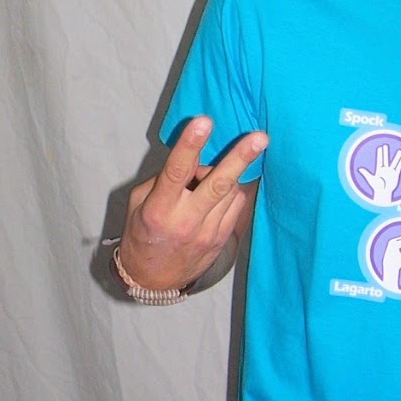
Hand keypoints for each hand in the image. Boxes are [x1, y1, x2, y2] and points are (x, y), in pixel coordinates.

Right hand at [119, 116, 266, 289]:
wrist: (153, 279)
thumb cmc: (142, 232)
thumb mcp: (140, 202)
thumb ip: (164, 178)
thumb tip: (194, 156)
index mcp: (158, 209)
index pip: (176, 171)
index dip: (190, 144)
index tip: (203, 121)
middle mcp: (185, 221)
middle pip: (218, 184)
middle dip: (240, 158)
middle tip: (260, 137)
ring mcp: (207, 233)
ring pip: (230, 191)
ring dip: (224, 175)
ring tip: (204, 181)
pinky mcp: (221, 240)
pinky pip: (235, 205)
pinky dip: (229, 193)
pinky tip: (214, 197)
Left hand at [358, 143, 400, 205]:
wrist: (383, 193)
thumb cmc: (376, 187)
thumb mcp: (370, 179)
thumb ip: (366, 173)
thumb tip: (359, 169)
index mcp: (379, 169)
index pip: (380, 159)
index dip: (380, 153)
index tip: (380, 147)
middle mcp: (385, 169)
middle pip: (386, 159)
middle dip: (385, 152)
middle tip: (385, 145)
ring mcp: (391, 172)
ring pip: (394, 162)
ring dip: (397, 157)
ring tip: (400, 151)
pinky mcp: (395, 175)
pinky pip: (399, 168)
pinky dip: (400, 163)